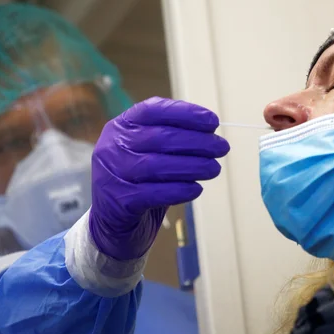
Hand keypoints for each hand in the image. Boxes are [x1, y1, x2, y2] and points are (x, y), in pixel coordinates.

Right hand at [88, 97, 229, 260]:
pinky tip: (196, 189)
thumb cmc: (138, 181)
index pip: (153, 110)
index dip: (185, 113)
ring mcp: (112, 174)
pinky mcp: (119, 201)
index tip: (213, 121)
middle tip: (222, 147)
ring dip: (193, 166)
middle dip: (197, 141)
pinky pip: (155, 193)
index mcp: (120, 127)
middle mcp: (112, 146)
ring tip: (214, 168)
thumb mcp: (147, 152)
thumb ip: (170, 138)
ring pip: (158, 165)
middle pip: (160, 138)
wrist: (111, 223)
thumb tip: (209, 130)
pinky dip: (180, 190)